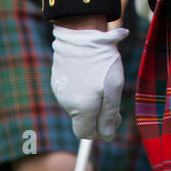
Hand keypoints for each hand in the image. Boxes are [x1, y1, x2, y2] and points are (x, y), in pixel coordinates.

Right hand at [51, 25, 127, 139]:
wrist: (81, 35)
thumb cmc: (101, 62)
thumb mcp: (113, 89)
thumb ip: (109, 116)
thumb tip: (107, 136)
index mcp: (81, 109)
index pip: (87, 134)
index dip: (101, 130)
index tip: (114, 117)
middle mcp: (67, 104)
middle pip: (83, 120)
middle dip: (98, 115)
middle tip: (112, 99)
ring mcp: (60, 92)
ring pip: (77, 106)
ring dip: (90, 101)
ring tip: (101, 80)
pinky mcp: (57, 81)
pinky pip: (71, 93)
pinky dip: (81, 89)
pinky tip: (90, 73)